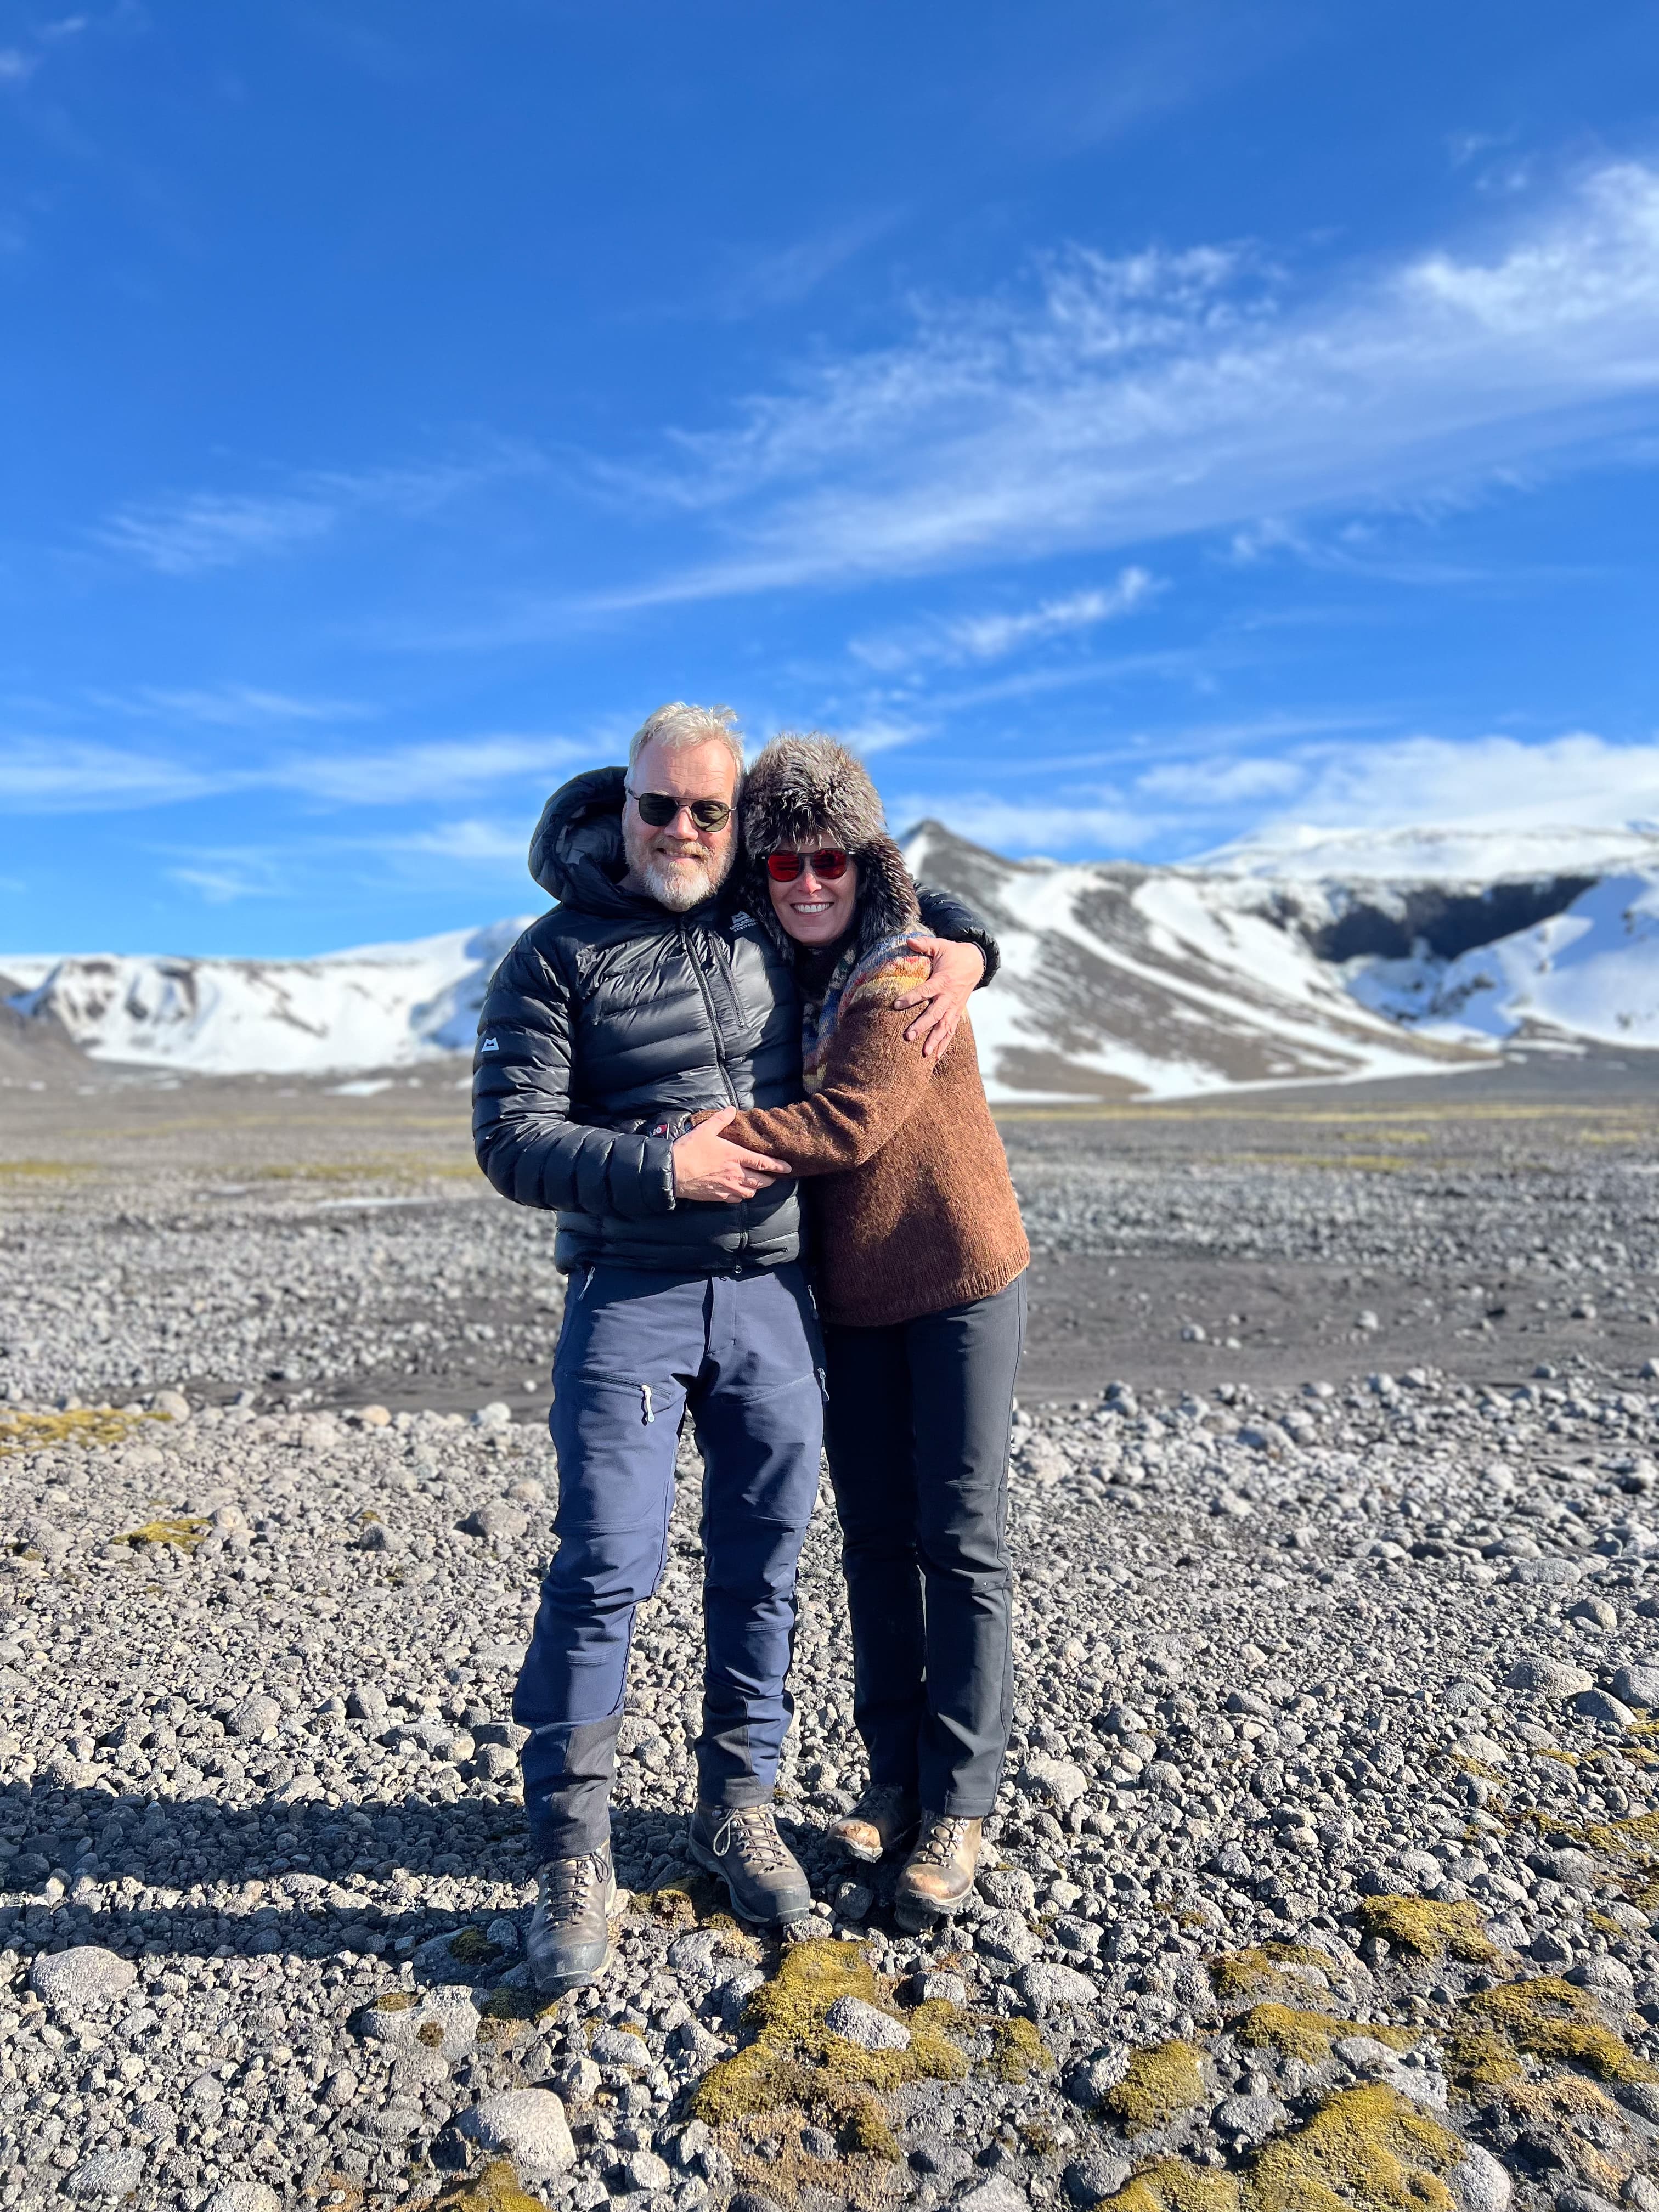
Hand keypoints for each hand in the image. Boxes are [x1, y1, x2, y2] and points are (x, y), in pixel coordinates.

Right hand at [671, 1107, 787, 1201]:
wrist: (672, 1172)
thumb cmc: (689, 1149)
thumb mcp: (706, 1129)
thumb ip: (721, 1119)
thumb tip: (731, 1109)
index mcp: (735, 1156)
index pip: (764, 1163)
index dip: (778, 1166)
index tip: (788, 1168)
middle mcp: (735, 1174)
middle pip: (761, 1181)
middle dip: (770, 1179)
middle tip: (772, 1176)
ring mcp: (727, 1187)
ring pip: (750, 1192)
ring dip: (756, 1188)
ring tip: (756, 1183)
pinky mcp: (718, 1196)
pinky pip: (736, 1199)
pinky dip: (741, 1195)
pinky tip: (738, 1191)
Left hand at [895, 935, 985, 1058]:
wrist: (976, 962)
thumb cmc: (953, 954)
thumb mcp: (940, 945)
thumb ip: (924, 944)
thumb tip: (908, 940)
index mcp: (943, 980)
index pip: (926, 991)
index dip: (911, 998)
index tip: (895, 1004)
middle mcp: (949, 997)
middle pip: (935, 1014)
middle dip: (922, 1026)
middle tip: (908, 1036)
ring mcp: (955, 1007)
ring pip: (945, 1027)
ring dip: (935, 1041)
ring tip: (924, 1054)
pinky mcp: (957, 1013)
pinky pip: (951, 1031)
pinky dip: (944, 1044)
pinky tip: (935, 1057)